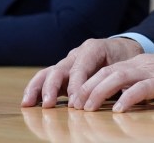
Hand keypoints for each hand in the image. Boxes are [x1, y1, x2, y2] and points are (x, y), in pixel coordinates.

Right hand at [22, 38, 143, 108]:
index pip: (80, 68)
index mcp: (93, 48)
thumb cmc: (125, 58)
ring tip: (28, 103)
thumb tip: (109, 95)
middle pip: (59, 69)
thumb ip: (115, 78)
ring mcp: (68, 62)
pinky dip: (36, 88)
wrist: (122, 49)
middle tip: (49, 104)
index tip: (76, 104)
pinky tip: (28, 102)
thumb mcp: (125, 66)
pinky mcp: (63, 72)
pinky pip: (46, 78)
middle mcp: (77, 54)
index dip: (76, 86)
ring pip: (48, 72)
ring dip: (37, 88)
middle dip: (52, 87)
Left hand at [74, 49, 153, 112]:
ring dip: (100, 92)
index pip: (107, 70)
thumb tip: (122, 99)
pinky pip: (142, 89)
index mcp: (138, 64)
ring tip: (87, 107)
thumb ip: (139, 84)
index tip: (76, 98)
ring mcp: (152, 72)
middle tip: (73, 104)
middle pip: (107, 72)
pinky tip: (119, 110)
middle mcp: (141, 65)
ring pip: (119, 77)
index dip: (89, 83)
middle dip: (87, 87)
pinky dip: (128, 98)